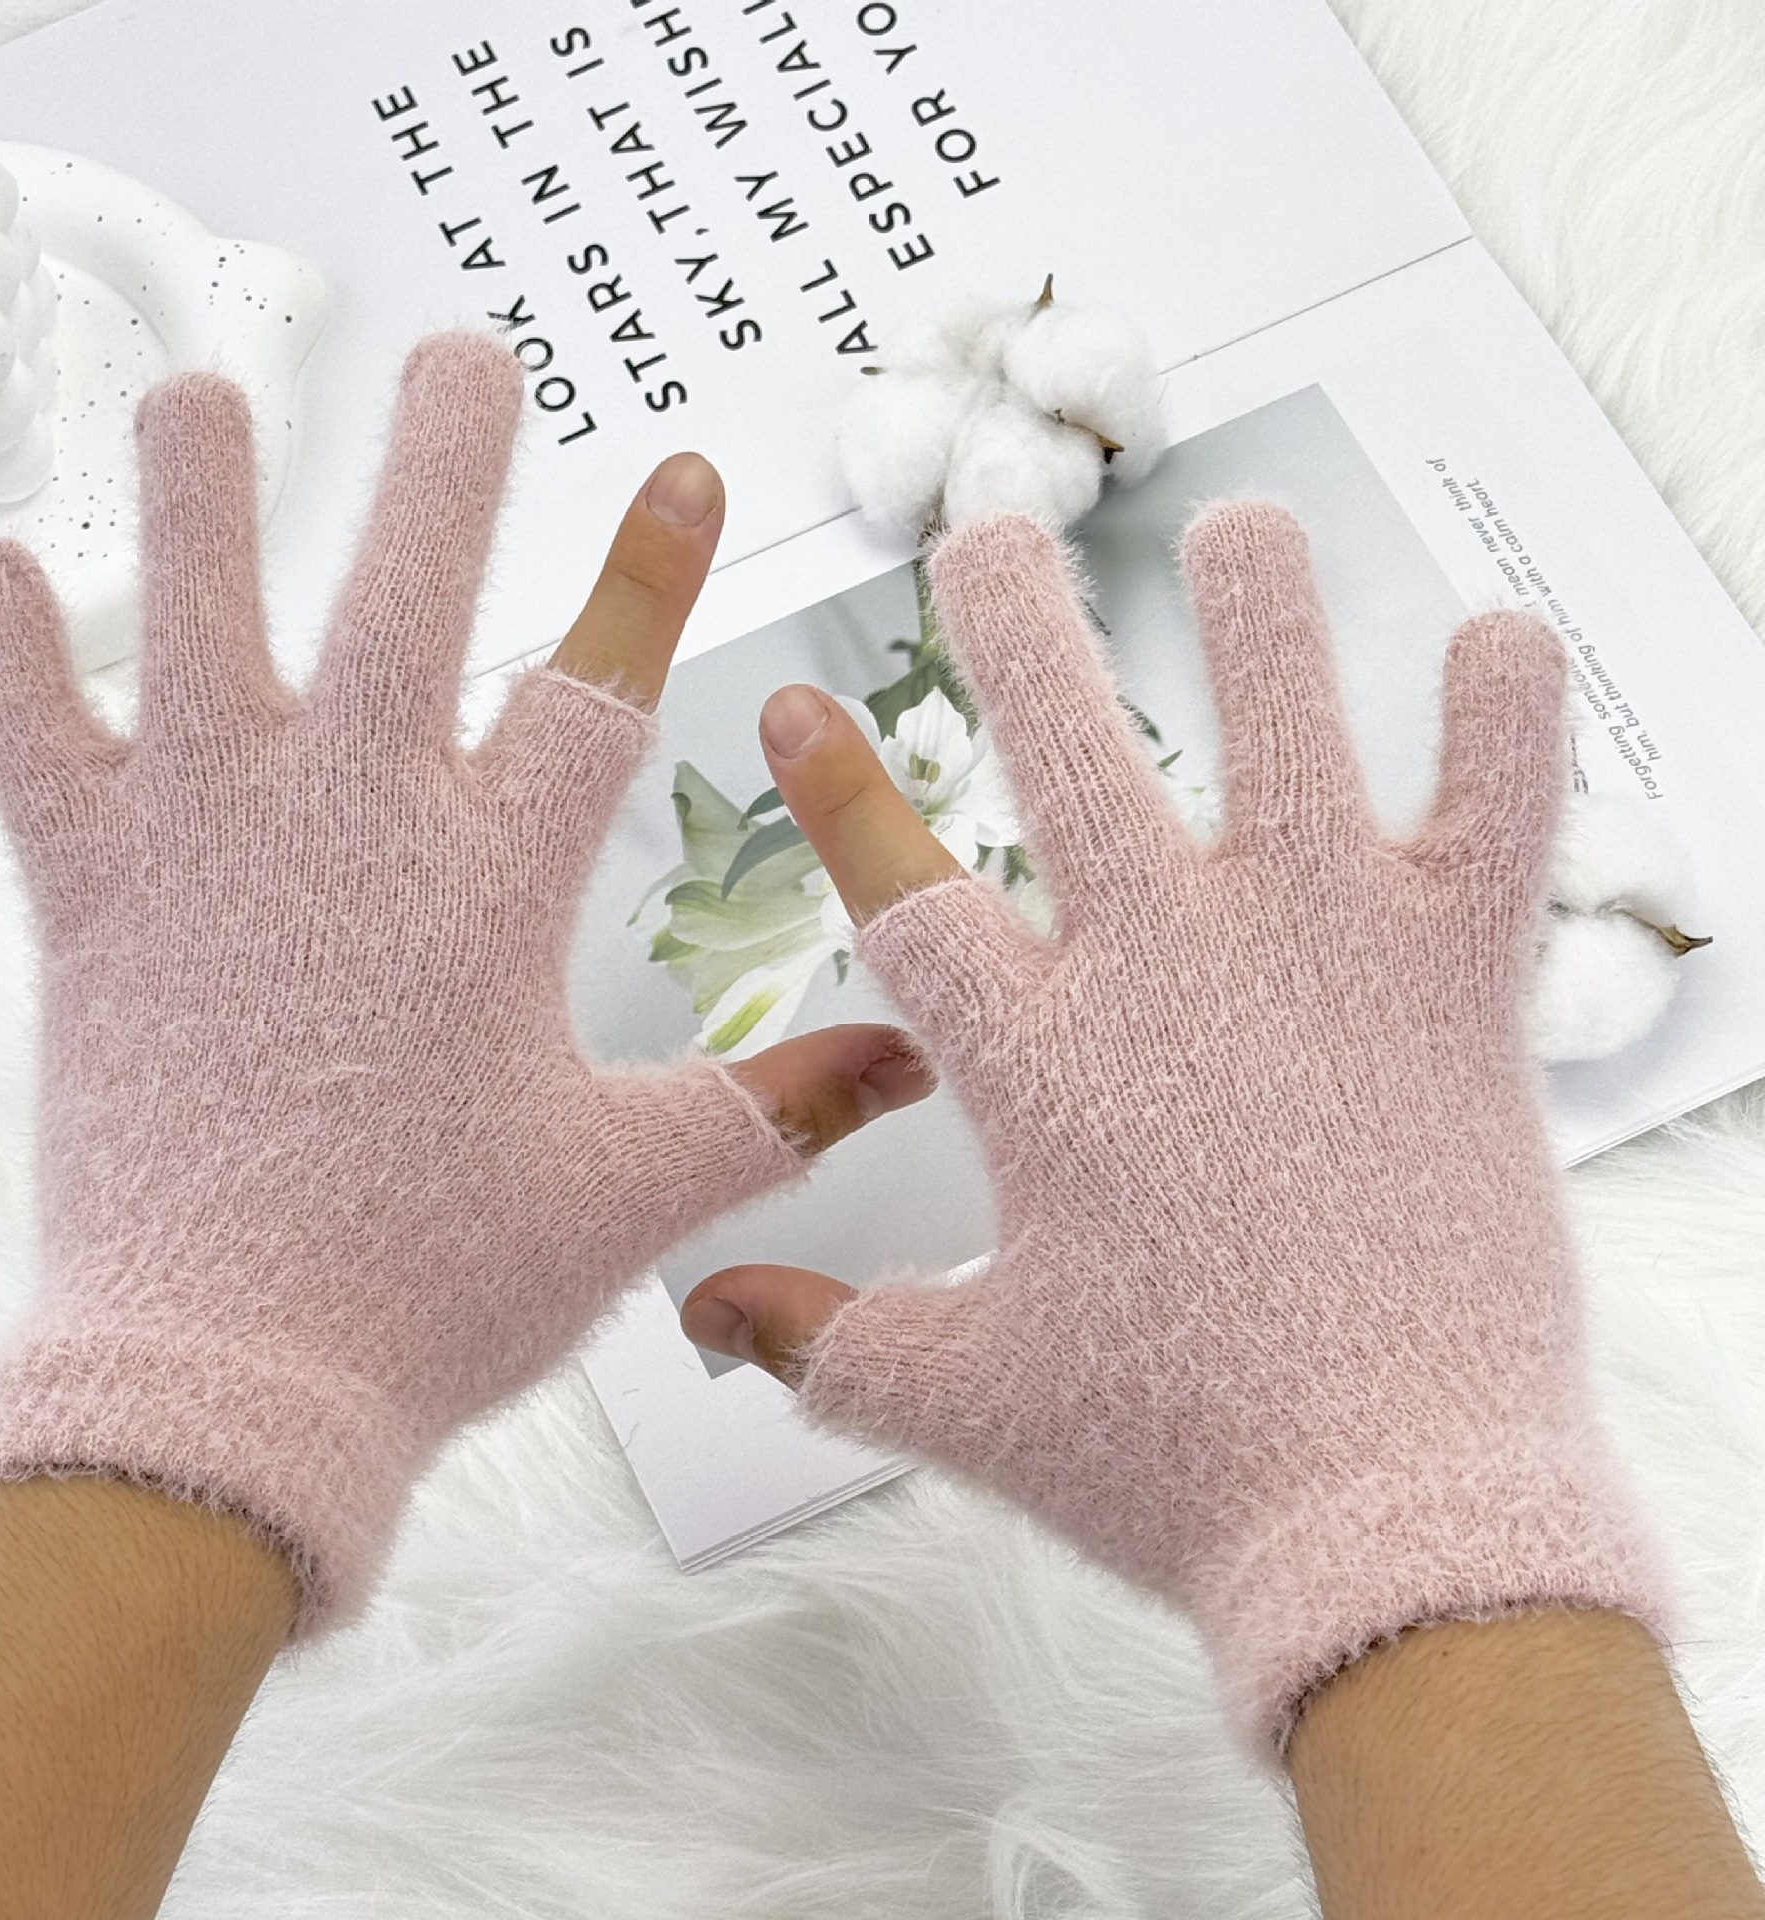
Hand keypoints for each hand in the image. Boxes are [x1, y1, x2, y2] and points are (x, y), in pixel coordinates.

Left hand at [0, 332, 929, 1630]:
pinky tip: (5, 564)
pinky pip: (35, 747)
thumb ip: (775, 1111)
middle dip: (449, 460)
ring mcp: (211, 854)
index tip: (681, 466)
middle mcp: (353, 833)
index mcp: (493, 891)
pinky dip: (15, 654)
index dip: (651, 567)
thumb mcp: (632, 1194)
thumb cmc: (430, 1289)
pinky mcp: (92, 905)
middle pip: (409, 594)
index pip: (601, 685)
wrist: (227, 1388)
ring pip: (200, 622)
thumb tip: (908, 1064)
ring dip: (208, 497)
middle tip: (469, 357)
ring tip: (215, 392)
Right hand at [683, 504, 1659, 1755]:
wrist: (1389, 1527)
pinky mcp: (1456, 990)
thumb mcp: (962, 1404)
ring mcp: (1317, 963)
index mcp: (1036, 1066)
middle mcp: (1165, 974)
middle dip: (1011, 621)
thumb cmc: (1171, 1464)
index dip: (833, 783)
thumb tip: (699, 1315)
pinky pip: (1501, 813)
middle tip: (984, 526)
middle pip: (1068, 750)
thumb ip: (818, 1339)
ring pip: (1284, 728)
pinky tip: (1492, 629)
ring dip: (1254, 608)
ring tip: (1230, 521)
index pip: (896, 885)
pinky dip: (1507, 713)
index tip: (791, 696)